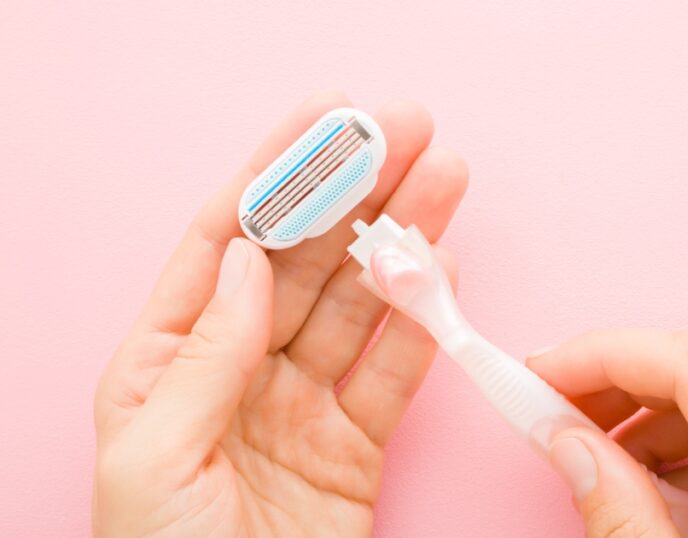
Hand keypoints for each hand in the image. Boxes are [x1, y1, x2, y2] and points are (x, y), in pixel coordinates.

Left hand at [93, 91, 467, 536]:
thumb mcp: (157, 459)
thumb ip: (205, 355)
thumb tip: (242, 259)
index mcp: (165, 362)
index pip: (226, 244)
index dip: (280, 176)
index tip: (328, 123)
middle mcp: (237, 371)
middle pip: (306, 261)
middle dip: (359, 193)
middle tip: (410, 135)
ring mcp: (300, 406)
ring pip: (360, 306)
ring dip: (403, 243)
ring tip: (445, 183)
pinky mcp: (354, 447)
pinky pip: (393, 373)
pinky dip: (422, 323)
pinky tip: (443, 271)